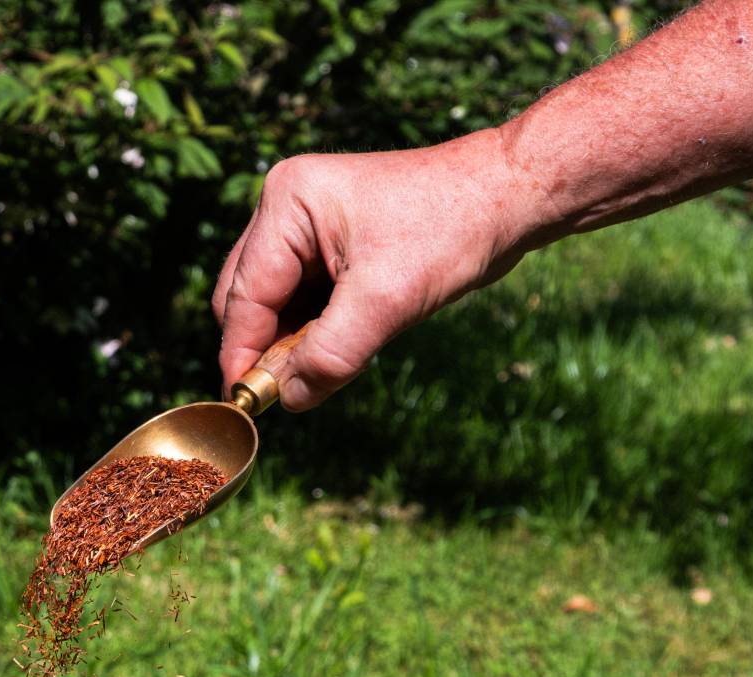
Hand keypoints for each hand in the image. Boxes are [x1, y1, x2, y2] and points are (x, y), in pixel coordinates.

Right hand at [211, 129, 542, 410]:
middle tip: (297, 389)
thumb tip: (288, 401)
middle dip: (270, 347)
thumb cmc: (452, 229)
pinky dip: (317, 329)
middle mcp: (286, 207)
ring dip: (297, 340)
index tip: (243, 404)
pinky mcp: (330, 242)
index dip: (241, 354)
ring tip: (340, 359)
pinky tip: (350, 342)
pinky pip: (304, 298)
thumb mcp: (386, 301)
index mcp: (287, 203)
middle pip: (250, 298)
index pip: (244, 295)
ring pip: (277, 303)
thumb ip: (329, 355)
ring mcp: (306, 224)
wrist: (511, 195)